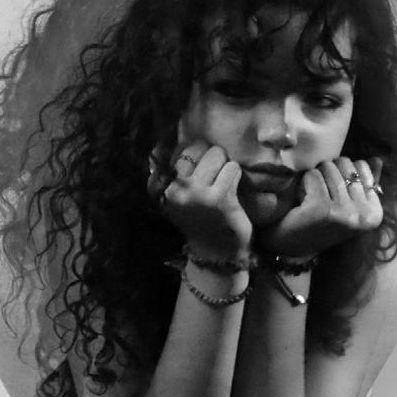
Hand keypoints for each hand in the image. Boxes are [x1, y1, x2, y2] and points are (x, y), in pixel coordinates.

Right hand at [148, 138, 251, 258]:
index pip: (174, 150)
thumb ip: (170, 172)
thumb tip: (165, 143)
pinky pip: (232, 168)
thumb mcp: (177, 198)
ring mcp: (196, 194)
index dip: (193, 153)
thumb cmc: (199, 220)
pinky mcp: (219, 198)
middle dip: (209, 156)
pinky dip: (236, 176)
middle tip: (214, 177)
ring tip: (223, 184)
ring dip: (224, 165)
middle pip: (196, 147)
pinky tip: (232, 192)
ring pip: (216, 154)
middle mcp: (174, 190)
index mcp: (160, 189)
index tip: (199, 170)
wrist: (216, 254)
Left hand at [257, 157, 382, 258]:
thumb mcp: (345, 204)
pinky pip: (312, 176)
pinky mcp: (323, 210)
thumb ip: (363, 183)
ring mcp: (344, 214)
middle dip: (327, 173)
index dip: (342, 172)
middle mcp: (363, 216)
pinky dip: (302, 185)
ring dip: (313, 179)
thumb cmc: (318, 223)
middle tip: (319, 197)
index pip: (362, 167)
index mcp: (374, 214)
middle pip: (345, 164)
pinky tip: (301, 203)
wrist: (289, 245)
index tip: (334, 197)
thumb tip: (377, 159)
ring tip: (310, 201)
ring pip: (328, 168)